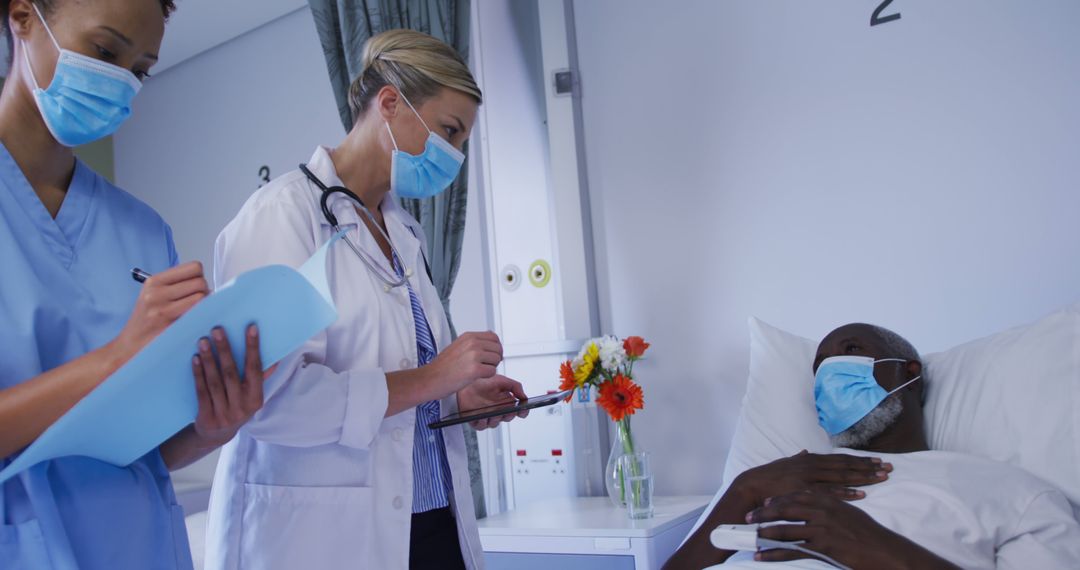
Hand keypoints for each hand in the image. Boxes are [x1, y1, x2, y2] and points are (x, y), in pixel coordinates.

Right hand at [112, 262, 208, 358]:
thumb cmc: (146, 320)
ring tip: (195, 310)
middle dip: (204, 291)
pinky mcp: (170, 325)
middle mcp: (157, 293)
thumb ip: (175, 284)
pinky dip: (201, 315)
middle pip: (200, 282)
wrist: (130, 344)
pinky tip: (194, 319)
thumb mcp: (153, 294)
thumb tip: (203, 280)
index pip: (194, 268)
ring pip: (202, 297)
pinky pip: (197, 313)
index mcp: (154, 281)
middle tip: (198, 300)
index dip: (200, 276)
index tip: (195, 285)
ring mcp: (163, 309)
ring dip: (205, 304)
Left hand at [191, 325, 276, 446]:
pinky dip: (198, 374)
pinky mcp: (207, 417)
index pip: (255, 369)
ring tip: (203, 341)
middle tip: (217, 330)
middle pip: (231, 373)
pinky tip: (195, 359)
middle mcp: (242, 407)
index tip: (251, 327)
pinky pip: (202, 391)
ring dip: (209, 359)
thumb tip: (274, 359)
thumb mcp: (251, 396)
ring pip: (215, 381)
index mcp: (256, 399)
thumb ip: (260, 378)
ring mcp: (224, 414)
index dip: (253, 348)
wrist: (215, 435)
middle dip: (224, 350)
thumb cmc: (236, 407)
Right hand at [428, 331, 502, 393]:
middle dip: (495, 359)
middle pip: (498, 348)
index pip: (494, 337)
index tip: (490, 355)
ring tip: (476, 371)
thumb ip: (474, 343)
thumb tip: (491, 341)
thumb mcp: (458, 346)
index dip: (495, 348)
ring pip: (497, 360)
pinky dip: (486, 377)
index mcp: (468, 336)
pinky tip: (475, 377)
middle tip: (484, 366)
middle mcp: (472, 343)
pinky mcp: (475, 370)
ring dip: (490, 368)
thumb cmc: (441, 367)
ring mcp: (474, 355)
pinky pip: (492, 372)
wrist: (429, 379)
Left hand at [456, 375, 528, 429]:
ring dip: (494, 418)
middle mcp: (498, 410)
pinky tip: (481, 416)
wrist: (465, 383)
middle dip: (508, 415)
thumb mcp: (501, 380)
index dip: (522, 412)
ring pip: (495, 423)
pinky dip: (482, 422)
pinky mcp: (477, 420)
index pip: (518, 410)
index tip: (523, 410)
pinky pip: (482, 426)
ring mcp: (487, 416)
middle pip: (508, 418)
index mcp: (505, 401)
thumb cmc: (481, 381)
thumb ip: (515, 386)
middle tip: (507, 410)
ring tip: (492, 412)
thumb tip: (524, 396)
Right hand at [732, 450, 890, 506]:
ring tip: (882, 478)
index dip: (860, 460)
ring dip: (863, 477)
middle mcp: (812, 466)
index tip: (877, 461)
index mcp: (810, 460)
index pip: (841, 459)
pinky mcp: (805, 490)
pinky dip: (846, 493)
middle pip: (846, 466)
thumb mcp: (785, 463)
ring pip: (842, 477)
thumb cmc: (768, 476)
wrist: (752, 485)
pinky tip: (861, 494)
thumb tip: (805, 452)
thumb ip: (798, 458)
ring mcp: (809, 478)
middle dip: (868, 467)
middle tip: (889, 467)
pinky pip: (829, 492)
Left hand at [748, 491, 957, 569]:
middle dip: (765, 514)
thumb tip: (820, 501)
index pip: (796, 496)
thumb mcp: (849, 513)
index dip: (778, 499)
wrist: (885, 551)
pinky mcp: (822, 547)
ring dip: (765, 534)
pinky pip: (792, 550)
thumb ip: (833, 504)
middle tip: (749, 518)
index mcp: (828, 500)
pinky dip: (774, 554)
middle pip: (786, 509)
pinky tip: (761, 557)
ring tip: (750, 539)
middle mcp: (822, 511)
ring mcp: (822, 528)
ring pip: (786, 529)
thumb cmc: (868, 534)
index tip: (764, 503)